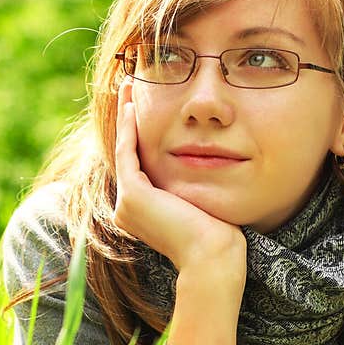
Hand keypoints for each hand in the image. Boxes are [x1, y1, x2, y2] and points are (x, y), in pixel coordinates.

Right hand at [113, 79, 245, 344]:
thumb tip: (211, 163)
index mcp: (142, 212)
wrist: (213, 257)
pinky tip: (133, 105)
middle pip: (127, 153)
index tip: (143, 108)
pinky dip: (129, 127)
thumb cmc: (219, 236)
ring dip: (125, 116)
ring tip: (129, 87)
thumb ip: (194, 186)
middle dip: (128, 119)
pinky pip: (128, 152)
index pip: (137, 164)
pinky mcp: (133, 195)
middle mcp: (127, 208)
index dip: (138, 134)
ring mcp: (127, 203)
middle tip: (130, 88)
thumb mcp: (203, 203)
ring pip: (124, 148)